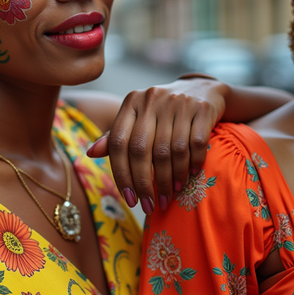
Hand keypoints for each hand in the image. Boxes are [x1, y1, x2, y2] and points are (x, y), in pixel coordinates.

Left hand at [87, 76, 227, 213]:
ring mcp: (179, 102)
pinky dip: (191, 165)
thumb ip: (116, 136)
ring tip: (169, 195)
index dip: (121, 174)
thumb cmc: (162, 112)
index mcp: (131, 102)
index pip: (118, 142)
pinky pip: (195, 144)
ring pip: (170, 150)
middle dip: (144, 183)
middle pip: (141, 149)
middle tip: (149, 206)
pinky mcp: (202, 108)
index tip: (129, 200)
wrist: (200, 89)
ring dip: (169, 179)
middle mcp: (152, 99)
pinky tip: (189, 177)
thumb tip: (91, 153)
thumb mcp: (138, 118)